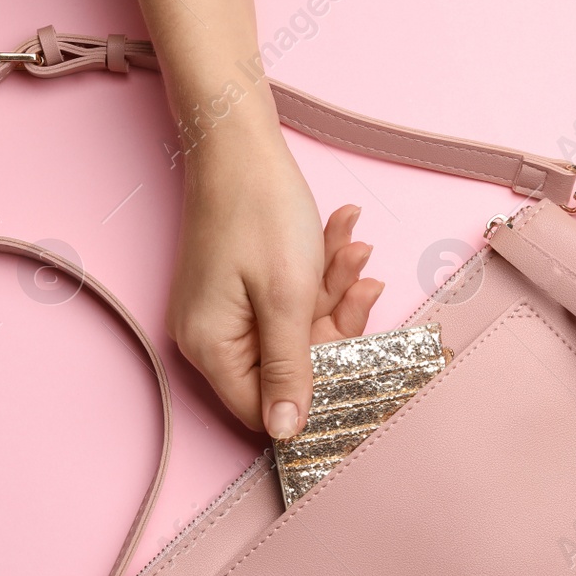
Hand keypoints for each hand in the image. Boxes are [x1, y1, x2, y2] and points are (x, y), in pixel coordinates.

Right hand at [165, 121, 384, 437]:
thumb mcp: (287, 298)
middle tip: (365, 281)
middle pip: (286, 367)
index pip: (263, 409)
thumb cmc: (259, 212)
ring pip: (294, 328)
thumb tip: (286, 433)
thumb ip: (289, 370)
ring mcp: (222, 311)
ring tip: (351, 246)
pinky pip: (284, 300)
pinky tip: (337, 236)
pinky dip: (315, 274)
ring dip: (332, 290)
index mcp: (212, 348)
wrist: (239, 142)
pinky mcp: (236, 288)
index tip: (357, 363)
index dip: (313, 394)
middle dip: (333, 323)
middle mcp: (209, 337)